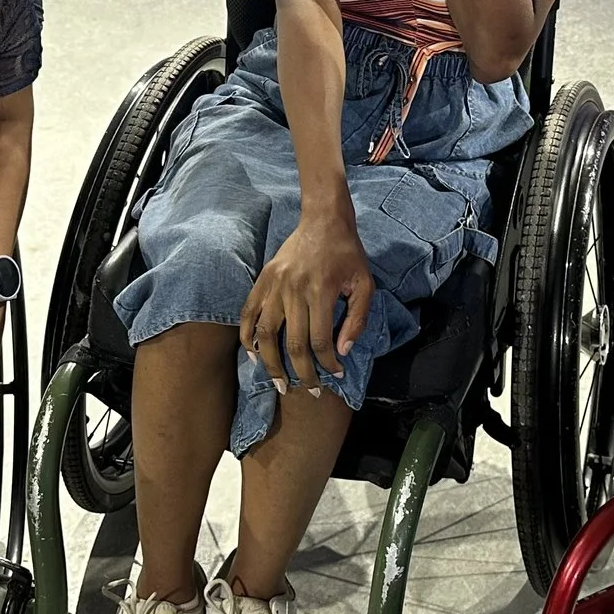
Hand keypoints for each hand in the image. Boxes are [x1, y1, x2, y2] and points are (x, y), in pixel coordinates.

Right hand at [240, 214, 374, 393]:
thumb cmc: (348, 255)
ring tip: (279, 384)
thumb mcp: (365, 284)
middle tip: (310, 392)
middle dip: (302, 374)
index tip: (336, 375)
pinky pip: (249, 314)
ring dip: (271, 364)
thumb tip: (343, 351)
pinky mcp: (263, 280)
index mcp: (321, 292)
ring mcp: (274, 286)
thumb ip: (357, 319)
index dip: (328, 364)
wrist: (323, 221)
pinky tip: (254, 356)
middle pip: (293, 344)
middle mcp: (294, 291)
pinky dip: (248, 337)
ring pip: (265, 334)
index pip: (320, 341)